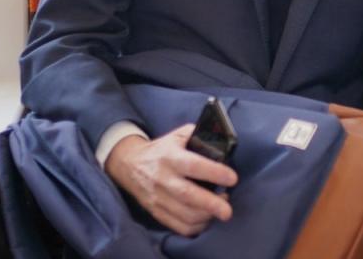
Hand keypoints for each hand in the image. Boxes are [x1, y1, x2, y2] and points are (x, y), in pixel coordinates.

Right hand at [104, 124, 237, 235]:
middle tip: (228, 210)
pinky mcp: (156, 211)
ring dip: (205, 216)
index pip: (193, 165)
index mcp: (170, 157)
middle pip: (188, 195)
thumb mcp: (178, 135)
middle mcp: (163, 178)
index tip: (232, 178)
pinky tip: (206, 220)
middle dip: (211, 204)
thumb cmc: (162, 149)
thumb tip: (223, 139)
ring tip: (221, 210)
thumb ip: (199, 135)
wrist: (129, 164)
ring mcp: (158, 197)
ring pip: (183, 214)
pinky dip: (194, 227)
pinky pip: (176, 225)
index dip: (214, 172)